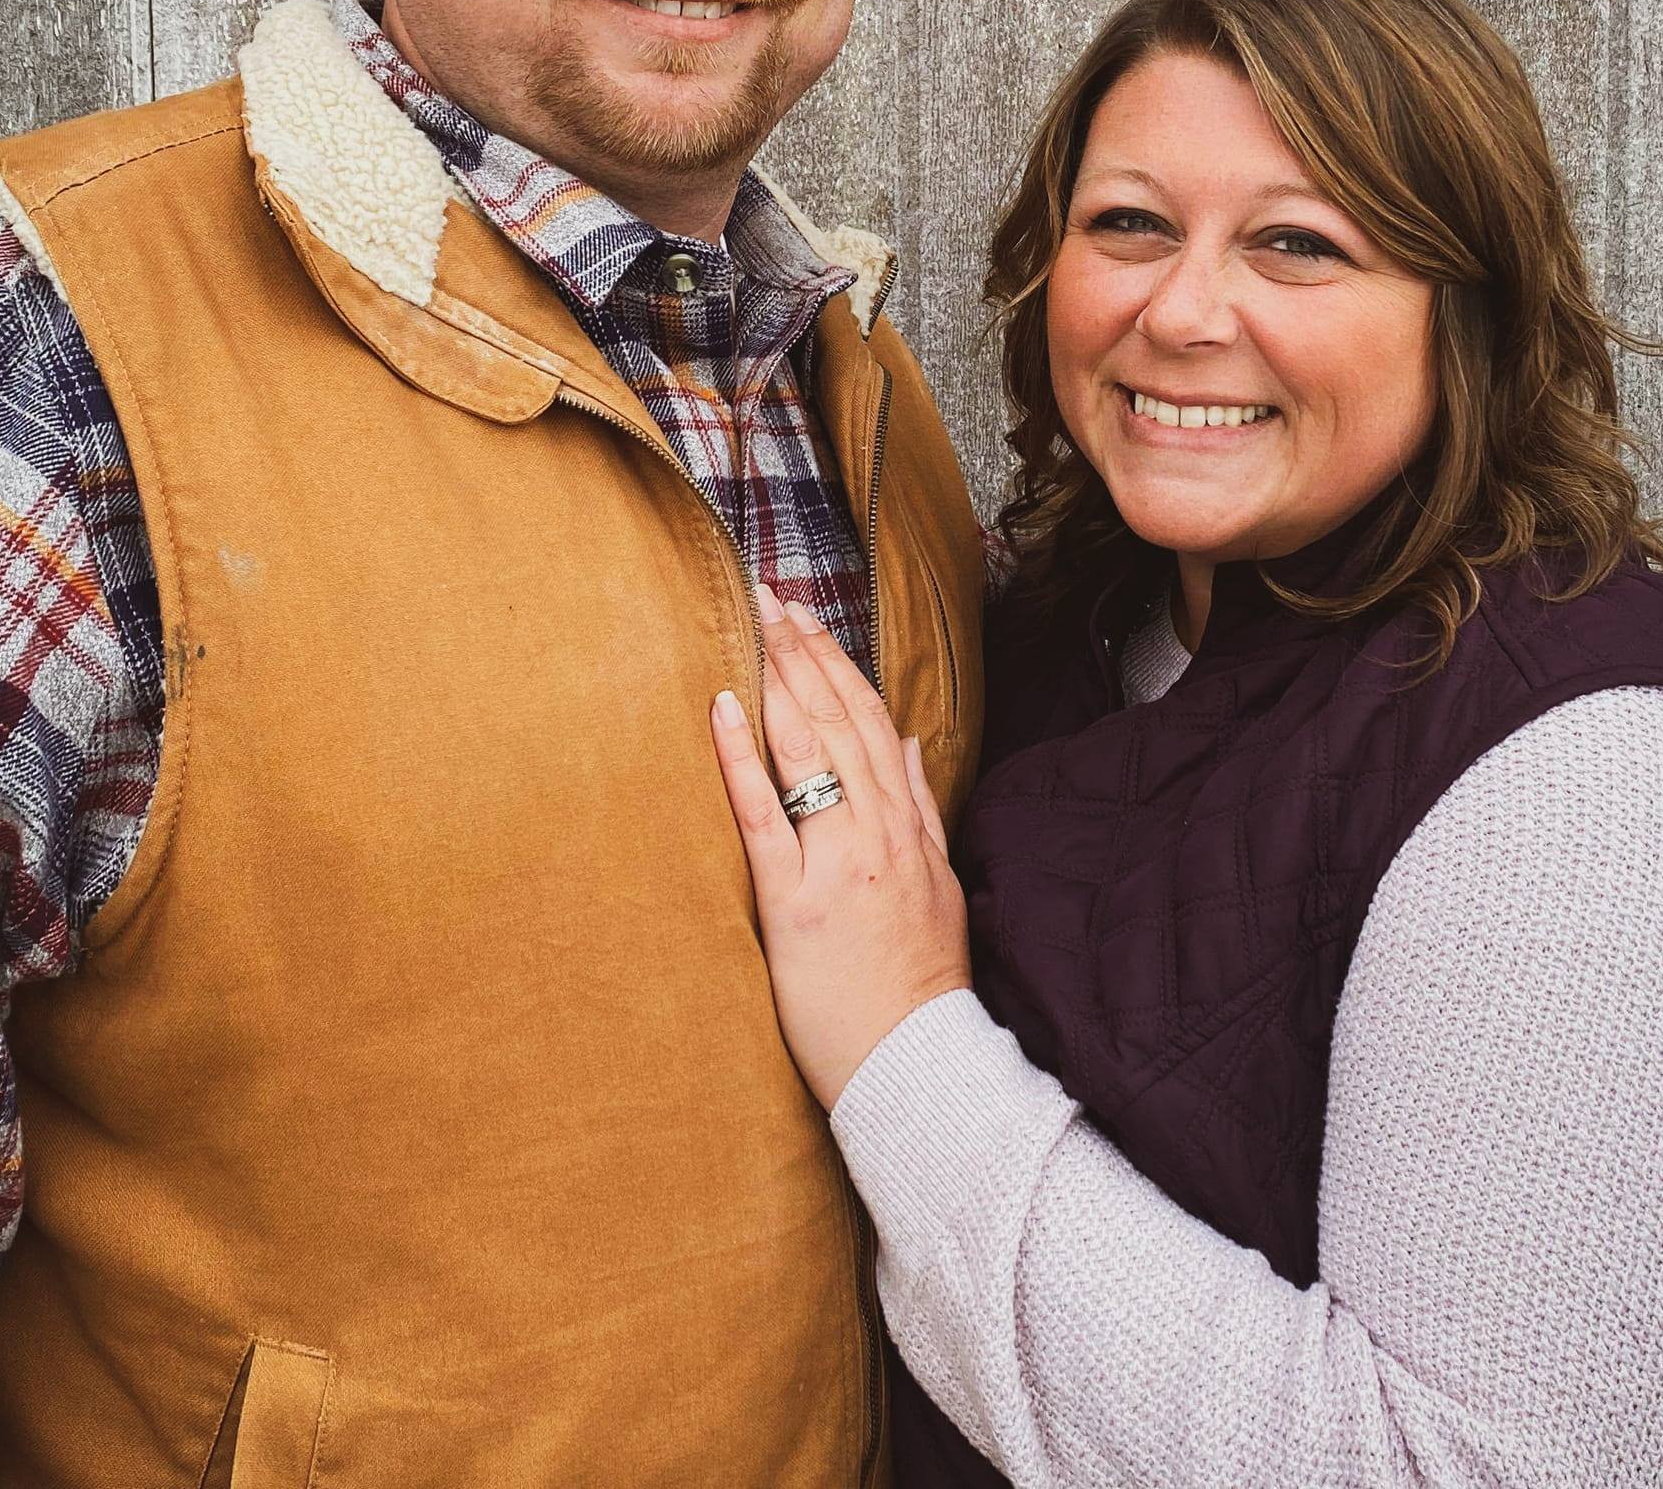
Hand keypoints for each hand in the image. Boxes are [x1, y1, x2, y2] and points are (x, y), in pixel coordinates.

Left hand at [711, 584, 971, 1110]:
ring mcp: (839, 865)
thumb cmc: (920, 984)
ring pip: (812, 754)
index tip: (811, 617)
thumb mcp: (939, 883)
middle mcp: (880, 834)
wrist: (919, 1067)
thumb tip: (906, 744)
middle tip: (773, 595)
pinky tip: (724, 710)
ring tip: (757, 628)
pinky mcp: (796, 905)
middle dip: (807, 653)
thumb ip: (920, 810)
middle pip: (842, 722)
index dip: (840, 664)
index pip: (874, 723)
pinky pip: (765, 819)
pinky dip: (743, 760)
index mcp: (911, 829)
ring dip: (782, 682)